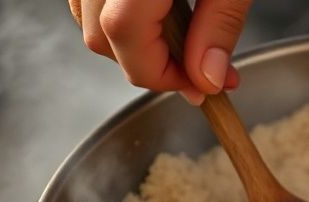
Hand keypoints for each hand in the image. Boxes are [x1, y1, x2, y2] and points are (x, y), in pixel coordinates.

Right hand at [69, 0, 250, 104]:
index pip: (124, 33)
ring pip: (88, 21)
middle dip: (152, 65)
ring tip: (185, 39)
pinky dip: (119, 18)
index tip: (201, 86)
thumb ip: (220, 23)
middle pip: (101, 36)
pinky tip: (159, 14)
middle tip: (204, 69)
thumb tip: (208, 78)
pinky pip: (88, 2)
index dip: (163, 72)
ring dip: (133, 44)